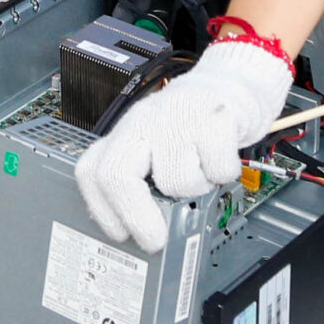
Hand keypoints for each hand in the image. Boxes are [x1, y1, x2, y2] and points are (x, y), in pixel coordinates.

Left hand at [75, 41, 292, 253]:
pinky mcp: (213, 116)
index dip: (102, 210)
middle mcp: (144, 122)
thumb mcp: (157, 146)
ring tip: (201, 170)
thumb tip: (139, 232)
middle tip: (155, 239)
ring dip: (195, 188)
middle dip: (136, 216)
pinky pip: (215, 168)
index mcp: (126, 133)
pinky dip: (223, 174)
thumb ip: (143, 181)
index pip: (92, 171)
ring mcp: (177, 117)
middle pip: (117, 174)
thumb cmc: (192, 124)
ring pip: (176, 180)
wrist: (232, 84)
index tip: (119, 234)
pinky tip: (220, 158)